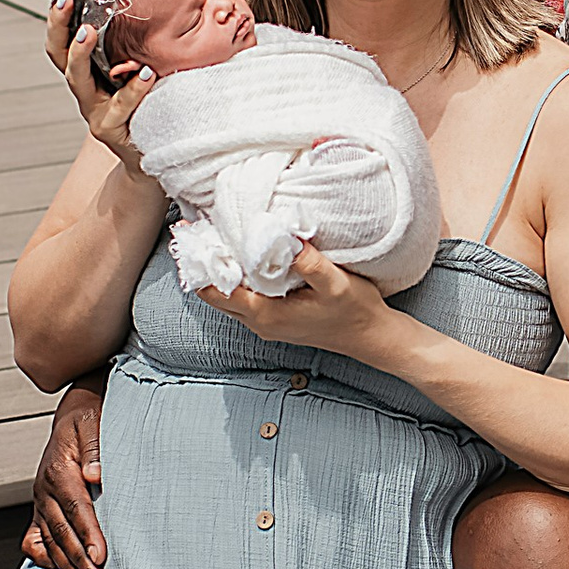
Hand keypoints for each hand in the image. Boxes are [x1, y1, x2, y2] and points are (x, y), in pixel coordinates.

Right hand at [23, 382, 106, 568]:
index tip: (101, 555)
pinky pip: (35, 539)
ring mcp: (40, 501)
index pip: (76, 506)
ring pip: (49, 539)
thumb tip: (96, 474)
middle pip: (61, 530)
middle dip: (78, 558)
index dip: (88, 533)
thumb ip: (96, 447)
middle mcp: (45, 488)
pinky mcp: (40, 509)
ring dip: (66, 564)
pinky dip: (46, 557)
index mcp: (59, 468)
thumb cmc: (88, 419)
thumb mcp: (93, 422)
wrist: (74, 415)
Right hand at [47, 0, 155, 163]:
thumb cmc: (147, 103)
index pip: (62, 36)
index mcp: (86, 69)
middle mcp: (84, 87)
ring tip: (88, 32)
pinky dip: (134, 90)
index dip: (58, 11)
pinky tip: (147, 74)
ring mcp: (94, 110)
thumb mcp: (139, 67)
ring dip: (80, 54)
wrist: (151, 152)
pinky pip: (121, 107)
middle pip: (59, 53)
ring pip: (78, 80)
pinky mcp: (112, 130)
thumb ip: (142, 41)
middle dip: (58, 24)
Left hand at [203, 240, 398, 365]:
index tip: (196, 235)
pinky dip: (235, 280)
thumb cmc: (354, 312)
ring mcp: (266, 323)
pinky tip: (243, 258)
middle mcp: (260, 322)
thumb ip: (308, 262)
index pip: (217, 290)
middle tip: (199, 232)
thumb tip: (285, 236)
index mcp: (266, 314)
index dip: (203, 263)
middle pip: (214, 295)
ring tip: (216, 239)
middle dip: (204, 266)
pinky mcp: (275, 319)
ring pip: (227, 298)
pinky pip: (243, 299)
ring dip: (219, 272)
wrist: (371, 336)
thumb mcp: (335, 283)